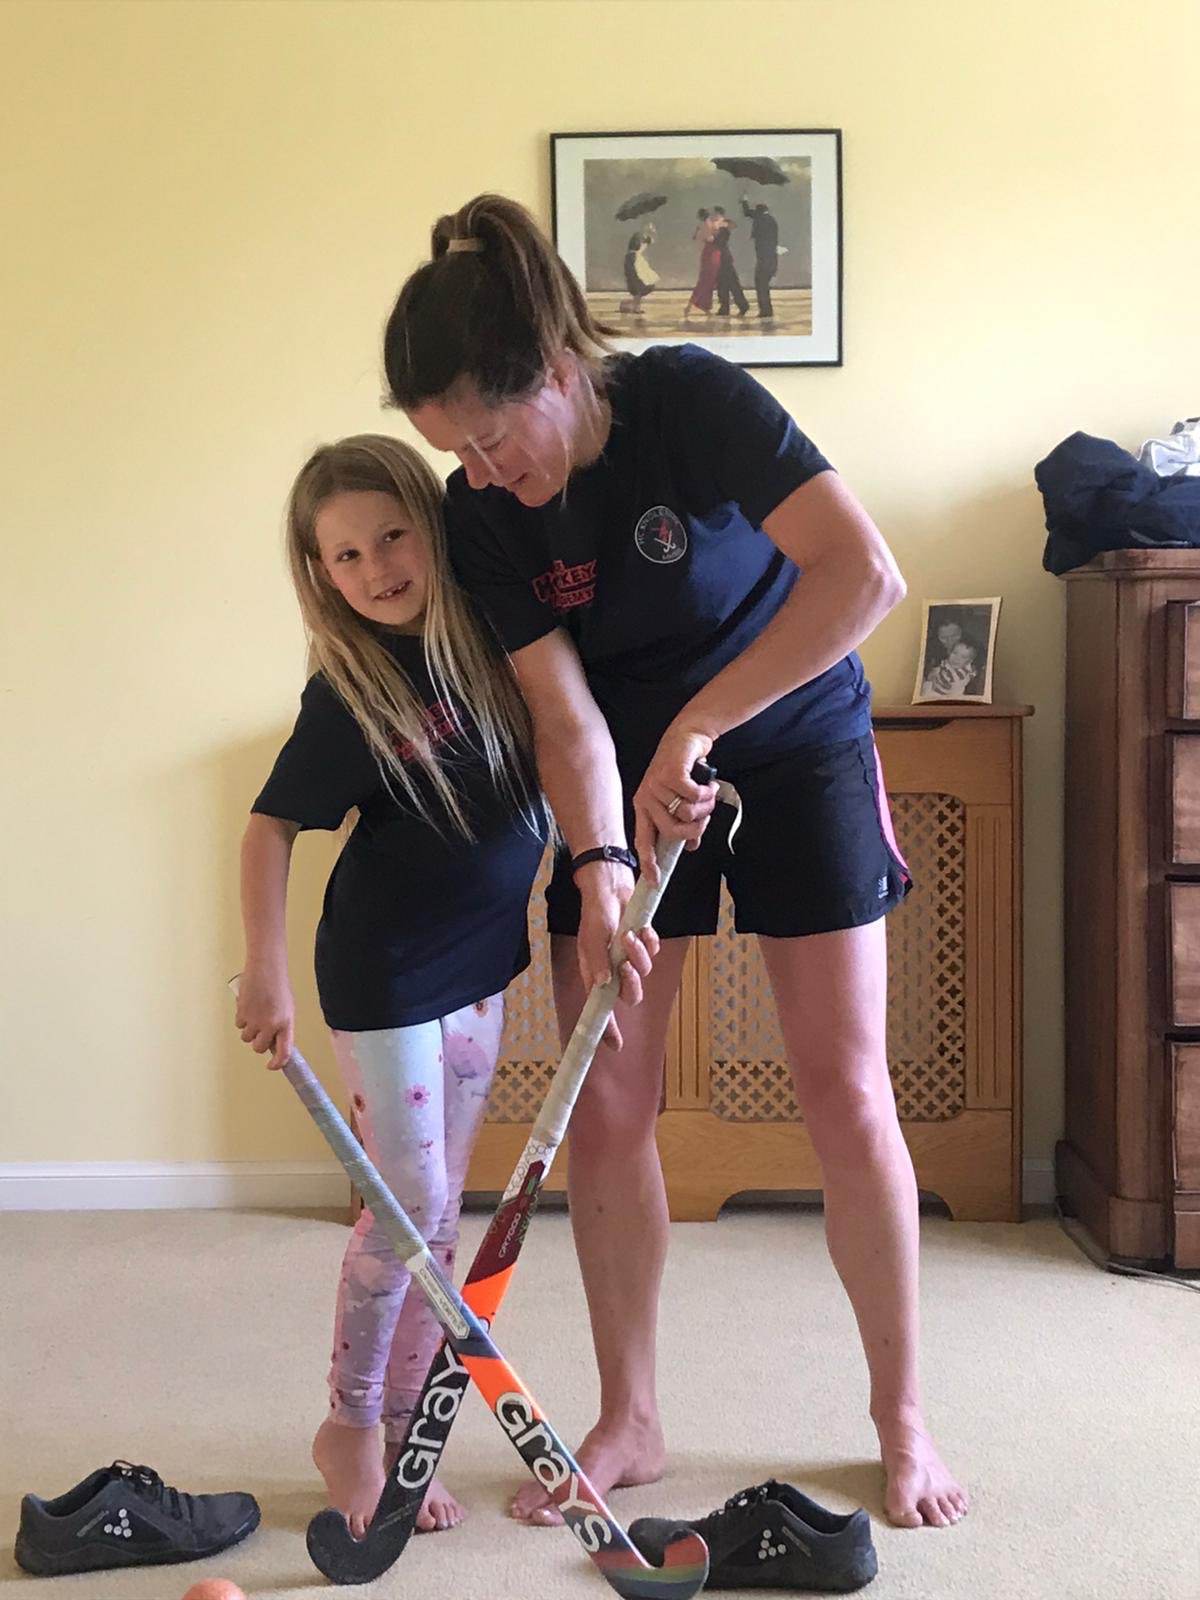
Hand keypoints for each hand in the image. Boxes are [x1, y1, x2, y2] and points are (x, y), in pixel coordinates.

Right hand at [234, 965, 295, 1069]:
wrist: (266, 969)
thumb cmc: (279, 987)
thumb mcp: (287, 1009)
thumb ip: (282, 1027)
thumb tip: (274, 1044)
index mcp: (286, 1024)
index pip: (284, 1052)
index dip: (277, 1063)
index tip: (272, 1065)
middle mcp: (271, 1025)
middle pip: (259, 1048)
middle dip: (259, 1042)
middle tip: (262, 1030)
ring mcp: (255, 1020)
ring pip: (247, 1038)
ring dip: (249, 1031)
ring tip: (256, 1014)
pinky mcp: (242, 1013)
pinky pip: (239, 1025)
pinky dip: (242, 1019)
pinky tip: (248, 1007)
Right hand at [574, 862, 659, 1049]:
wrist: (610, 883)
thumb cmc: (596, 909)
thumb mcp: (593, 934)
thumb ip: (597, 959)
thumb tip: (602, 985)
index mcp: (594, 972)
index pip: (600, 1007)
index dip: (607, 1028)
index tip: (614, 1046)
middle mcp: (611, 969)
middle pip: (629, 994)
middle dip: (632, 983)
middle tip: (626, 966)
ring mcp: (627, 956)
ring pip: (644, 972)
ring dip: (640, 955)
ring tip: (630, 935)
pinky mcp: (641, 942)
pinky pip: (653, 952)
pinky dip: (650, 942)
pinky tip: (643, 928)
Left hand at [632, 725, 717, 884]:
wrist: (687, 738)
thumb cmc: (684, 772)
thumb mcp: (680, 800)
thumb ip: (684, 824)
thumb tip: (691, 847)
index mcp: (644, 808)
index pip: (643, 840)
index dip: (649, 861)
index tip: (655, 879)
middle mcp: (646, 798)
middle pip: (673, 831)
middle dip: (696, 829)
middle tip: (706, 816)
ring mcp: (656, 785)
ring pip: (687, 814)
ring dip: (704, 807)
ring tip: (708, 796)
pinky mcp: (670, 773)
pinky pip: (693, 796)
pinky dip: (706, 793)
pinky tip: (709, 786)